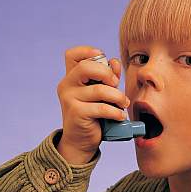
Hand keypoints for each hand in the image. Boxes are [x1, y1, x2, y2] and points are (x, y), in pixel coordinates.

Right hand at [56, 45, 129, 163]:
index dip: (88, 51)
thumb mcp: (102, 93)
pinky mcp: (76, 113)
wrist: (80, 140)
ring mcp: (69, 99)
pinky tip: (120, 115)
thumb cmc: (93, 114)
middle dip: (107, 74)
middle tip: (116, 84)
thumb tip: (114, 62)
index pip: (72, 54)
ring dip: (117, 97)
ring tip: (123, 104)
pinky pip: (102, 108)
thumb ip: (108, 77)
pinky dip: (115, 111)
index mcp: (71, 76)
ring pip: (99, 90)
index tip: (104, 59)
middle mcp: (67, 85)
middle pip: (86, 67)